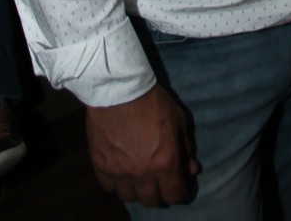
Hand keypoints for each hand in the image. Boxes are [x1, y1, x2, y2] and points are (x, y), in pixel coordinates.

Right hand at [85, 84, 198, 205]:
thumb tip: (190, 170)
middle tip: (159, 179)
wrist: (120, 89)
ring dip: (137, 189)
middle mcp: (142, 174)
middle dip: (159, 192)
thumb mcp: (178, 120)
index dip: (179, 192)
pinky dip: (116, 183)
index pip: (175, 195)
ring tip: (139, 175)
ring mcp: (119, 172)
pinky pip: (109, 187)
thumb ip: (185, 148)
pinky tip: (121, 170)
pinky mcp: (100, 166)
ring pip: (129, 197)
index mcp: (165, 163)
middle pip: (151, 200)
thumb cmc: (153, 101)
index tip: (178, 185)